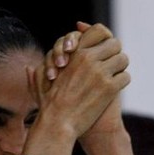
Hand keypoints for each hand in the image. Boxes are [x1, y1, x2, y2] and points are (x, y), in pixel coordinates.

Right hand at [28, 22, 129, 138]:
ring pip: (123, 59)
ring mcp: (100, 72)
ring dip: (120, 68)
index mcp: (75, 53)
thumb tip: (28, 68)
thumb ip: (37, 72)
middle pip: (115, 44)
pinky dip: (121, 82)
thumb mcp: (39, 84)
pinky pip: (125, 76)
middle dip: (115, 53)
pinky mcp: (109, 88)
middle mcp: (89, 58)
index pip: (99, 30)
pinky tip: (114, 89)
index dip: (105, 38)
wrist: (58, 124)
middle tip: (112, 64)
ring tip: (114, 76)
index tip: (103, 49)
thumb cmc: (48, 106)